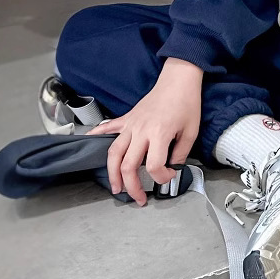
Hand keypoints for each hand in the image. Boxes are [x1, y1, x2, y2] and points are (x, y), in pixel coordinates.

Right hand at [86, 57, 202, 205]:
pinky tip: (88, 143)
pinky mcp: (127, 118)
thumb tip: (172, 167)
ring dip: (112, 173)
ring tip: (116, 187)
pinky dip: (96, 136)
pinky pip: (108, 127)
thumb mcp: (191, 131)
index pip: (154, 166)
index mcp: (159, 134)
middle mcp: (141, 131)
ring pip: (113, 153)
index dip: (162, 177)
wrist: (179, 80)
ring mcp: (131, 124)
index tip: (169, 175)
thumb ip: (181, 153)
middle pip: (128, 165)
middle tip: (139, 198)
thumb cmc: (187, 103)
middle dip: (132, 187)